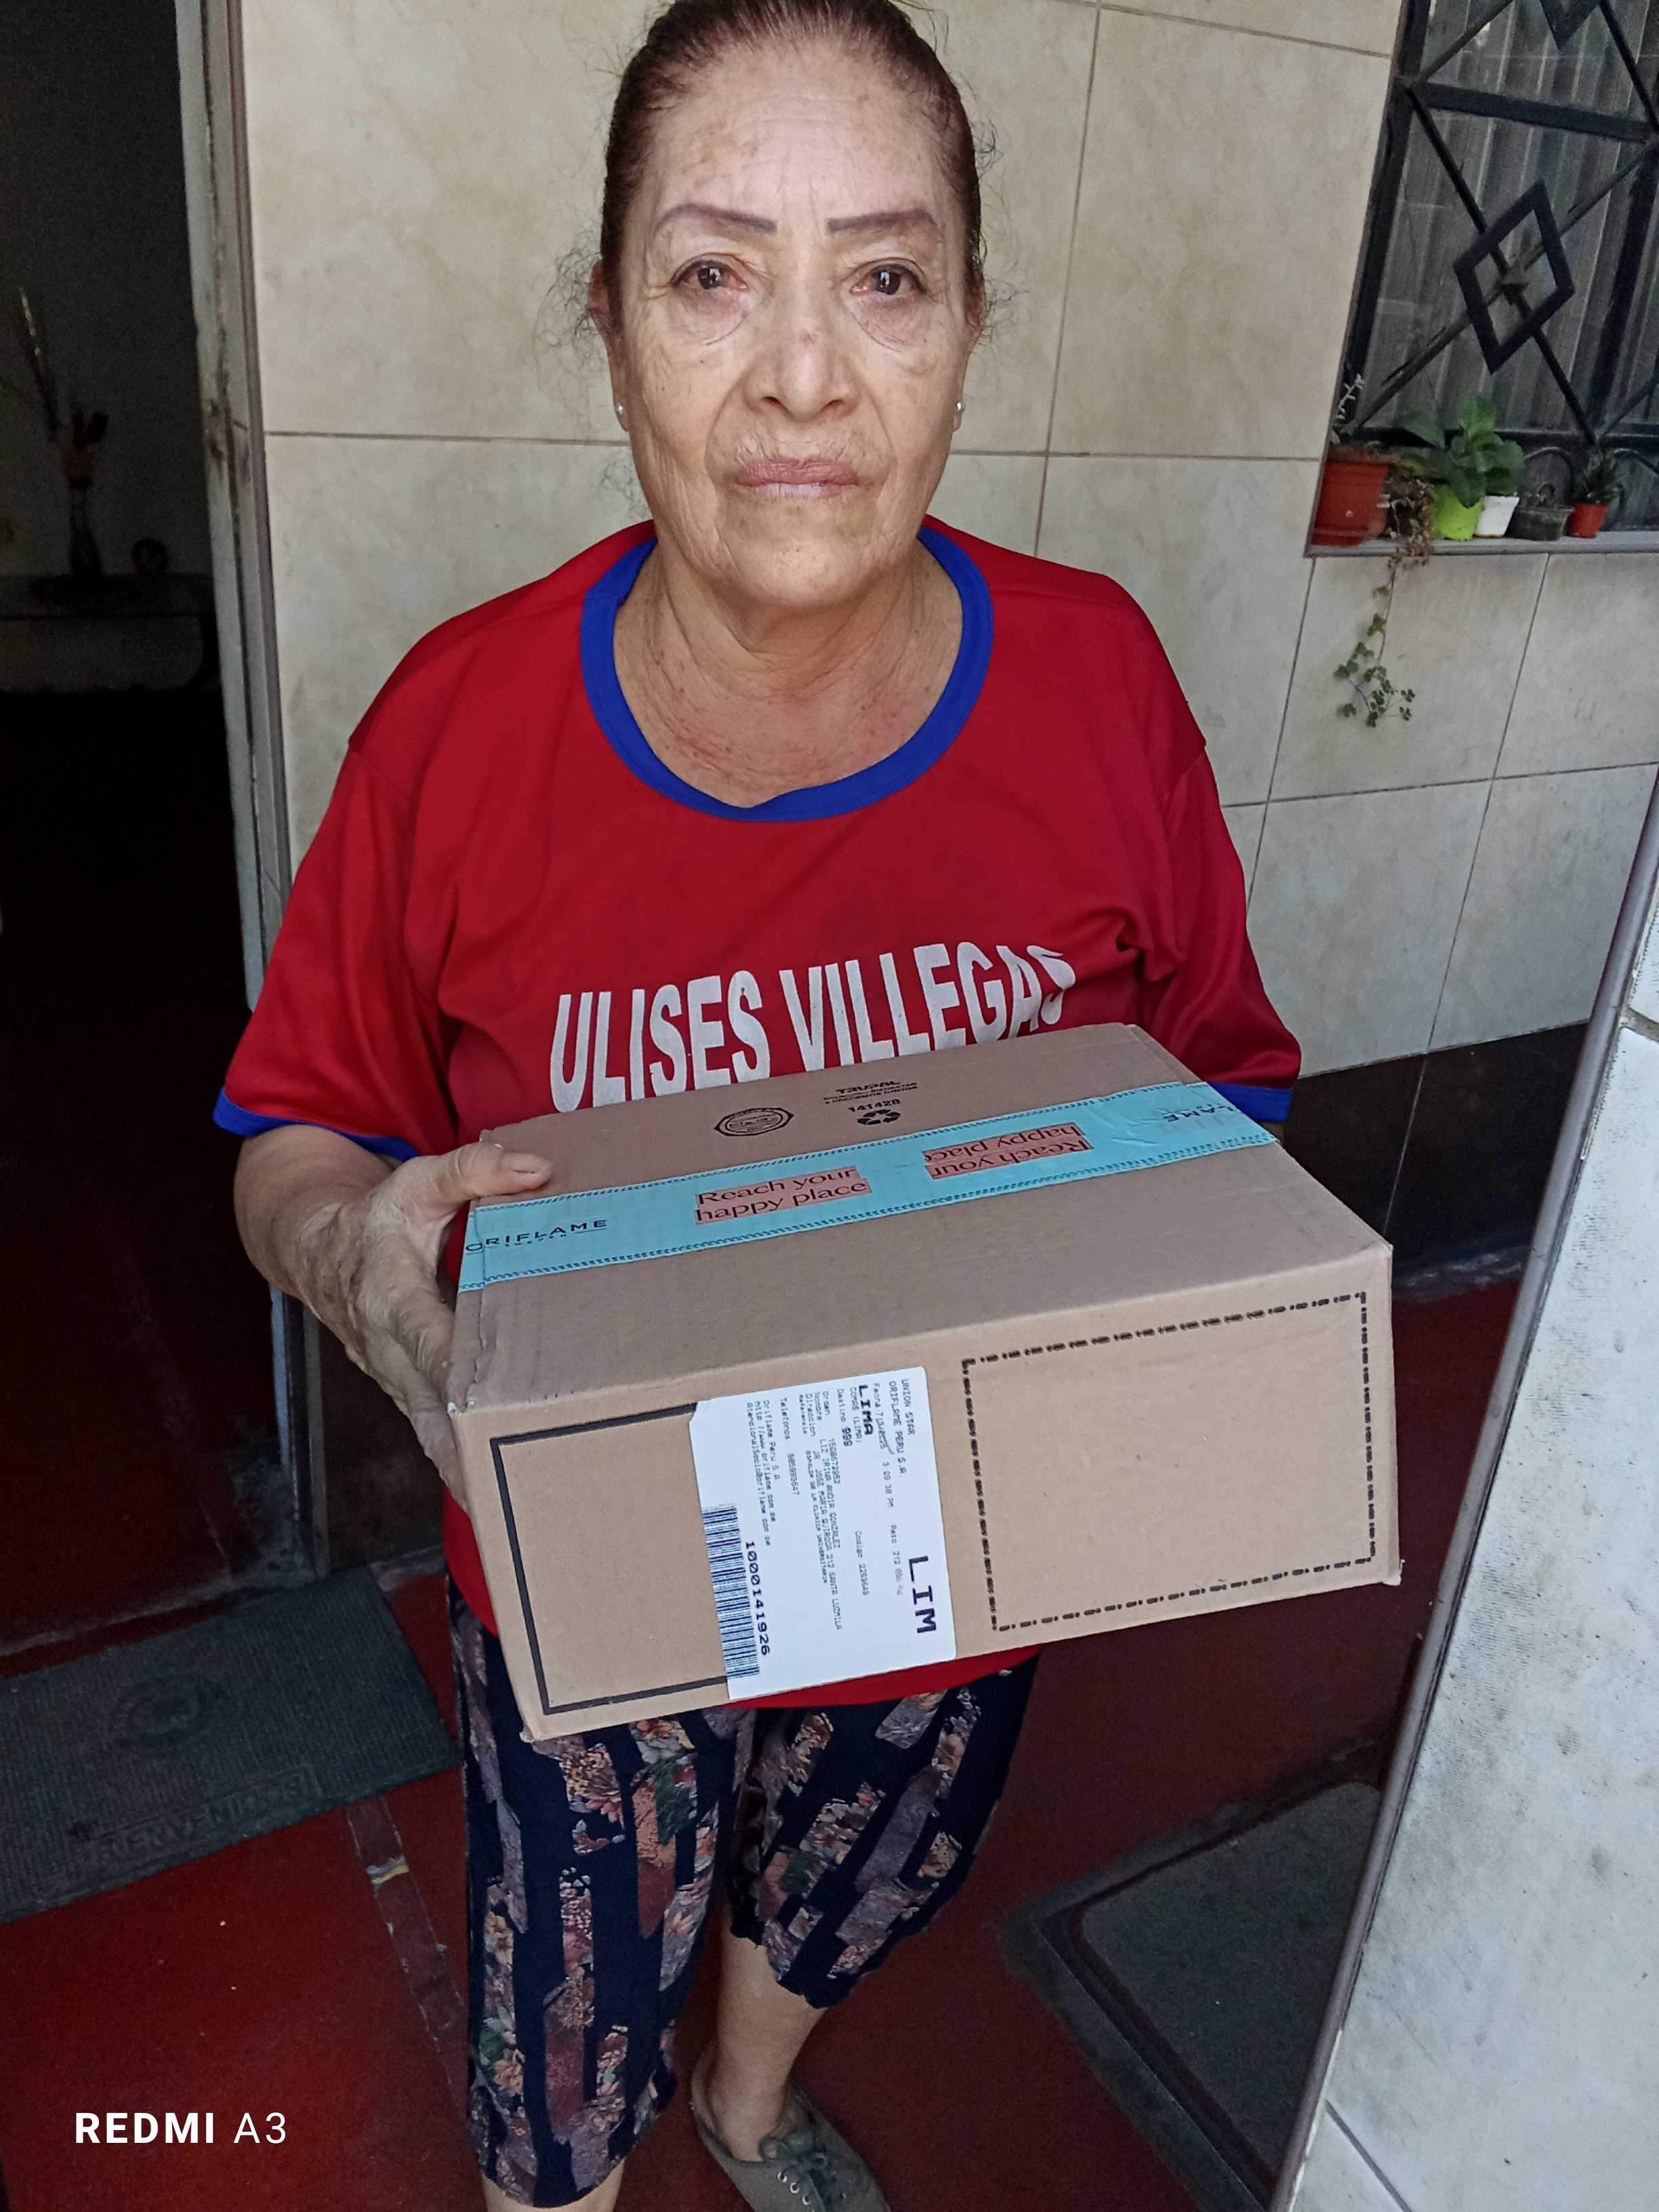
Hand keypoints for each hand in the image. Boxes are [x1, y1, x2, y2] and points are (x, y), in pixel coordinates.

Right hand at [298, 1140, 551, 1502]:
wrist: (316, 1254)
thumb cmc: (374, 1220)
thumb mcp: (414, 1182)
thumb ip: (473, 1172)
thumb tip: (535, 1170)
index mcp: (392, 1299)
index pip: (430, 1340)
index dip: (460, 1371)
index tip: (495, 1402)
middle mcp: (390, 1352)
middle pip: (433, 1410)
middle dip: (471, 1450)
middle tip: (522, 1489)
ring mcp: (397, 1381)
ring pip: (432, 1435)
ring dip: (468, 1473)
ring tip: (520, 1510)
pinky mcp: (407, 1394)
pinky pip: (434, 1436)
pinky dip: (461, 1466)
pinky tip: (496, 1499)